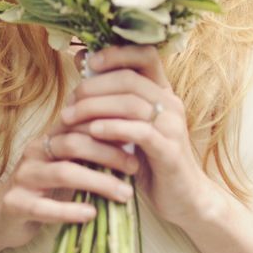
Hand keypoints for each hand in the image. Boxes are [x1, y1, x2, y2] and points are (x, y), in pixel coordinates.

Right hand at [0, 119, 136, 252]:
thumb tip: (134, 143)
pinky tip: (91, 215)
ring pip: (64, 172)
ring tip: (123, 194)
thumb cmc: (44, 189)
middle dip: (109, 154)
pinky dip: (70, 211)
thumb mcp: (67, 165)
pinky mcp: (14, 204)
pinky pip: (44, 207)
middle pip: (75, 143)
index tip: (138, 136)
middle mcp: (36, 151)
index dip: (109, 127)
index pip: (81, 121)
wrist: (0, 217)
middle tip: (135, 167)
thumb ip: (92, 153)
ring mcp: (24, 177)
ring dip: (98, 183)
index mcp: (50, 138)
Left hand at [61, 45, 214, 228]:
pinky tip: (94, 131)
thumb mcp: (128, 123)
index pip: (145, 55)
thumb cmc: (149, 159)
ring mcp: (173, 127)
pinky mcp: (170, 152)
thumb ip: (110, 95)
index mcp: (162, 92)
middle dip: (94, 86)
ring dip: (96, 107)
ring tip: (71, 117)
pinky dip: (114, 128)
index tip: (89, 62)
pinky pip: (141, 132)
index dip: (116, 53)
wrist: (182, 198)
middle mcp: (171, 103)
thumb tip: (82, 58)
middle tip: (70, 101)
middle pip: (130, 78)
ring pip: (132, 103)